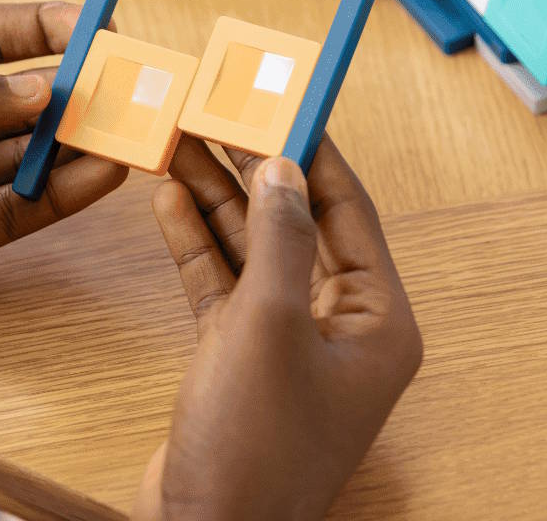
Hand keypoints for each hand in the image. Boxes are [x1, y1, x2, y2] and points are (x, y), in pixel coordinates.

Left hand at [0, 1, 126, 435]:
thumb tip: (36, 88)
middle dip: (72, 86)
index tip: (93, 25)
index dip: (40, 26)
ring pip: (26, 153)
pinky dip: (62, 193)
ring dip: (76, 140)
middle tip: (126, 84)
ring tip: (128, 128)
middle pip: (17, 96)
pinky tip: (100, 174)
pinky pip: (20, 211)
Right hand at [132, 137, 420, 520]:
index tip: (279, 99)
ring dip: (215, 198)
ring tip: (178, 142)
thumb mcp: (271, 324)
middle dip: (251, 169)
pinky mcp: (240, 356)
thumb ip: (279, 236)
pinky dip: (196, 241)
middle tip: (215, 114)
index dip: (312, 152)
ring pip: (252, 247)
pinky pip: (222, 282)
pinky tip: (169, 199)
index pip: (347, 210)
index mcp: (378, 319)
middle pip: (295, 222)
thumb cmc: (256, 447)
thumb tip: (283, 167)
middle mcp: (340, 324)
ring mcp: (287, 340)